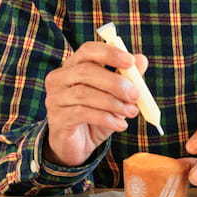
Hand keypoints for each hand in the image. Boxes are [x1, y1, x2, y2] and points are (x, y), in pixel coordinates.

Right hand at [42, 42, 146, 166]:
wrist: (76, 145)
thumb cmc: (95, 116)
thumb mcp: (114, 97)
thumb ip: (126, 78)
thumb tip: (141, 60)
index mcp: (72, 67)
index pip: (87, 50)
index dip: (109, 53)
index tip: (130, 62)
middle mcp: (59, 79)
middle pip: (85, 71)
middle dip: (114, 82)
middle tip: (135, 95)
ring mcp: (55, 98)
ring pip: (84, 94)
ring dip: (113, 103)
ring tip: (131, 112)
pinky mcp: (57, 118)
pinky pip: (82, 113)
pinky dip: (106, 118)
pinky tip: (120, 125)